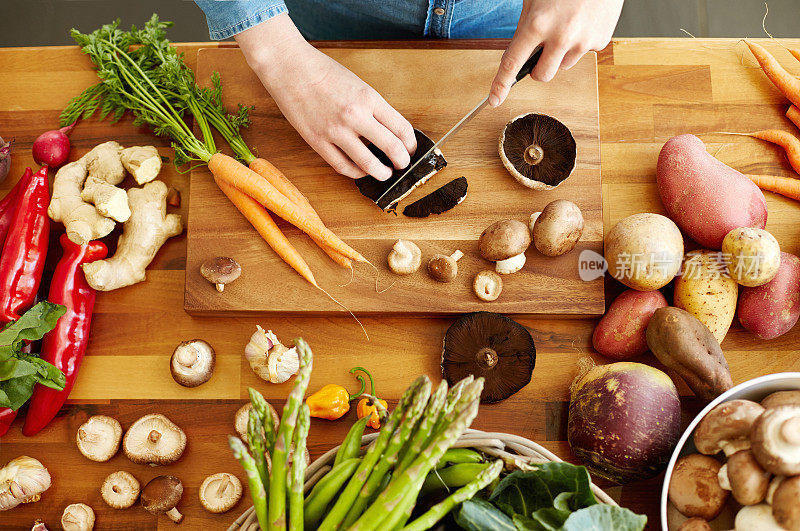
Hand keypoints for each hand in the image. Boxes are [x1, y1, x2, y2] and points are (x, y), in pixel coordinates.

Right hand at [236, 15, 415, 179]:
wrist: (289, 67)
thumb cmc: (323, 72)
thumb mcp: (358, 85)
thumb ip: (374, 109)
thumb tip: (388, 133)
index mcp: (369, 98)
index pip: (402, 129)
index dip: (411, 145)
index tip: (410, 149)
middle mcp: (355, 116)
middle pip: (392, 148)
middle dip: (402, 162)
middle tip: (402, 165)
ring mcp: (336, 131)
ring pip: (368, 164)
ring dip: (382, 173)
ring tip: (384, 174)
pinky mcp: (318, 141)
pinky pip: (343, 166)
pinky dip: (356, 172)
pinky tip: (361, 171)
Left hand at [489, 0, 622, 105]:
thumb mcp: (535, 0)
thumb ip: (526, 27)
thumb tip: (520, 54)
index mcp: (537, 23)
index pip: (513, 63)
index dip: (501, 85)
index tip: (494, 100)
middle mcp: (560, 36)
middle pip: (542, 75)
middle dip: (538, 68)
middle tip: (541, 51)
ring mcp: (582, 41)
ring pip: (563, 66)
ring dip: (561, 53)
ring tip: (568, 25)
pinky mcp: (600, 41)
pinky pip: (583, 54)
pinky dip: (580, 43)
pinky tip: (583, 22)